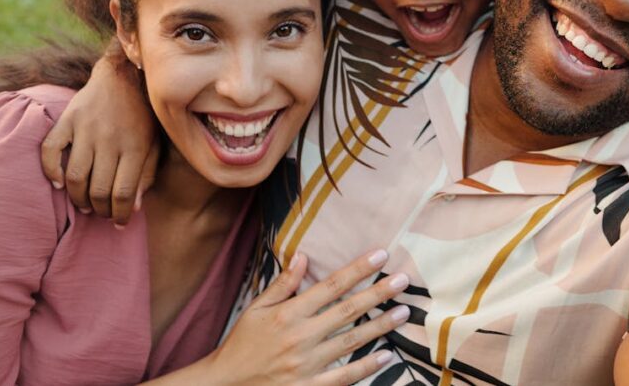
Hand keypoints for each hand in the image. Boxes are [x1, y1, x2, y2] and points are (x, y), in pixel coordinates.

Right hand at [40, 42, 158, 224]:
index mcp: (136, 146)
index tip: (119, 222)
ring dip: (77, 198)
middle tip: (101, 213)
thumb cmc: (144, 114)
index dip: (120, 214)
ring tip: (84, 204)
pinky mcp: (68, 119)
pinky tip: (60, 183)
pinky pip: (50, 150)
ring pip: (75, 176)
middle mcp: (110, 139)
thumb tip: (134, 206)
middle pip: (98, 189)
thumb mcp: (156, 142)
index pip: (124, 193)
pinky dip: (51, 171)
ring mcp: (86, 129)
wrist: (125, 75)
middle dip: (100, 210)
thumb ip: (147, 174)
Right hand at [204, 250, 408, 384]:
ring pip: (352, 341)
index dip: (358, 269)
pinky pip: (344, 377)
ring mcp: (306, 364)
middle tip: (404, 280)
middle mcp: (300, 336)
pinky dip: (367, 367)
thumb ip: (282, 284)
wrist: (224, 385)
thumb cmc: (242, 343)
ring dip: (380, 326)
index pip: (330, 286)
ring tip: (404, 312)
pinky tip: (387, 355)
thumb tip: (303, 256)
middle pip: (347, 311)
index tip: (381, 255)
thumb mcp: (256, 309)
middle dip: (378, 293)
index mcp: (288, 313)